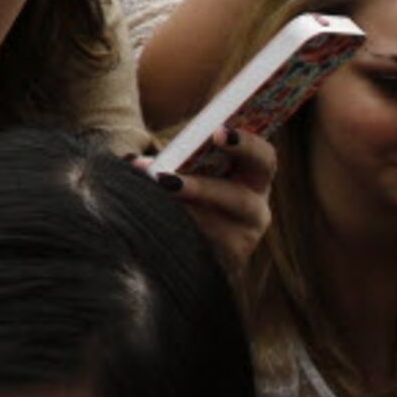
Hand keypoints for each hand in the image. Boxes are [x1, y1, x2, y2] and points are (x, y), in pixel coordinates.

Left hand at [135, 126, 276, 279]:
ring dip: (178, 214)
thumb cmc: (193, 188)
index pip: (263, 157)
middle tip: (165, 179)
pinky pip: (196, 249)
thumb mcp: (192, 168)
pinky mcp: (222, 265)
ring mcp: (241, 242)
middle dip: (202, 189)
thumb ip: (174, 159)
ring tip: (147, 203)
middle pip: (241, 200)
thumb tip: (133, 162)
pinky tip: (147, 223)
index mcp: (255, 176)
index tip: (217, 131)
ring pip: (213, 229)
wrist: (195, 242)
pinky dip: (171, 233)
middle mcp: (256, 210)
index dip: (245, 144)